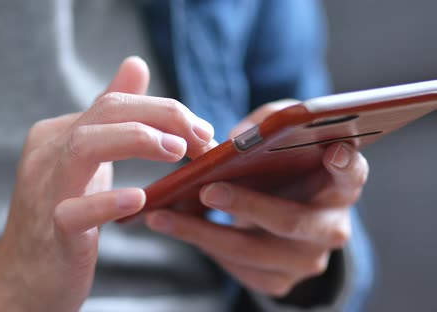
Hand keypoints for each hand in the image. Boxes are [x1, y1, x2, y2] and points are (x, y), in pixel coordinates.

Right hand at [0, 57, 214, 311]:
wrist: (24, 277)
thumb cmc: (63, 217)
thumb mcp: (87, 160)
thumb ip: (111, 117)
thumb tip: (135, 65)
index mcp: (57, 135)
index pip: (113, 104)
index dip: (163, 110)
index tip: (201, 131)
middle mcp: (48, 155)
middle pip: (104, 114)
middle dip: (160, 116)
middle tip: (202, 136)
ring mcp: (45, 192)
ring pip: (84, 147)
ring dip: (136, 140)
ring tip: (176, 149)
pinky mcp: (52, 233)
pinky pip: (74, 212)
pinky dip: (107, 201)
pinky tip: (139, 197)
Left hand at [146, 100, 368, 296]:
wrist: (275, 210)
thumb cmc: (279, 169)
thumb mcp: (278, 140)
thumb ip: (265, 125)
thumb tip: (232, 139)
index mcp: (338, 187)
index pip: (352, 175)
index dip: (346, 164)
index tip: (334, 150)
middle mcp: (330, 228)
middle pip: (292, 221)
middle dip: (247, 205)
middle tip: (209, 189)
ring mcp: (306, 260)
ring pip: (254, 251)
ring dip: (204, 233)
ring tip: (164, 215)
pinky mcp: (279, 280)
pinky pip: (237, 268)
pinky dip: (203, 246)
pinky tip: (176, 228)